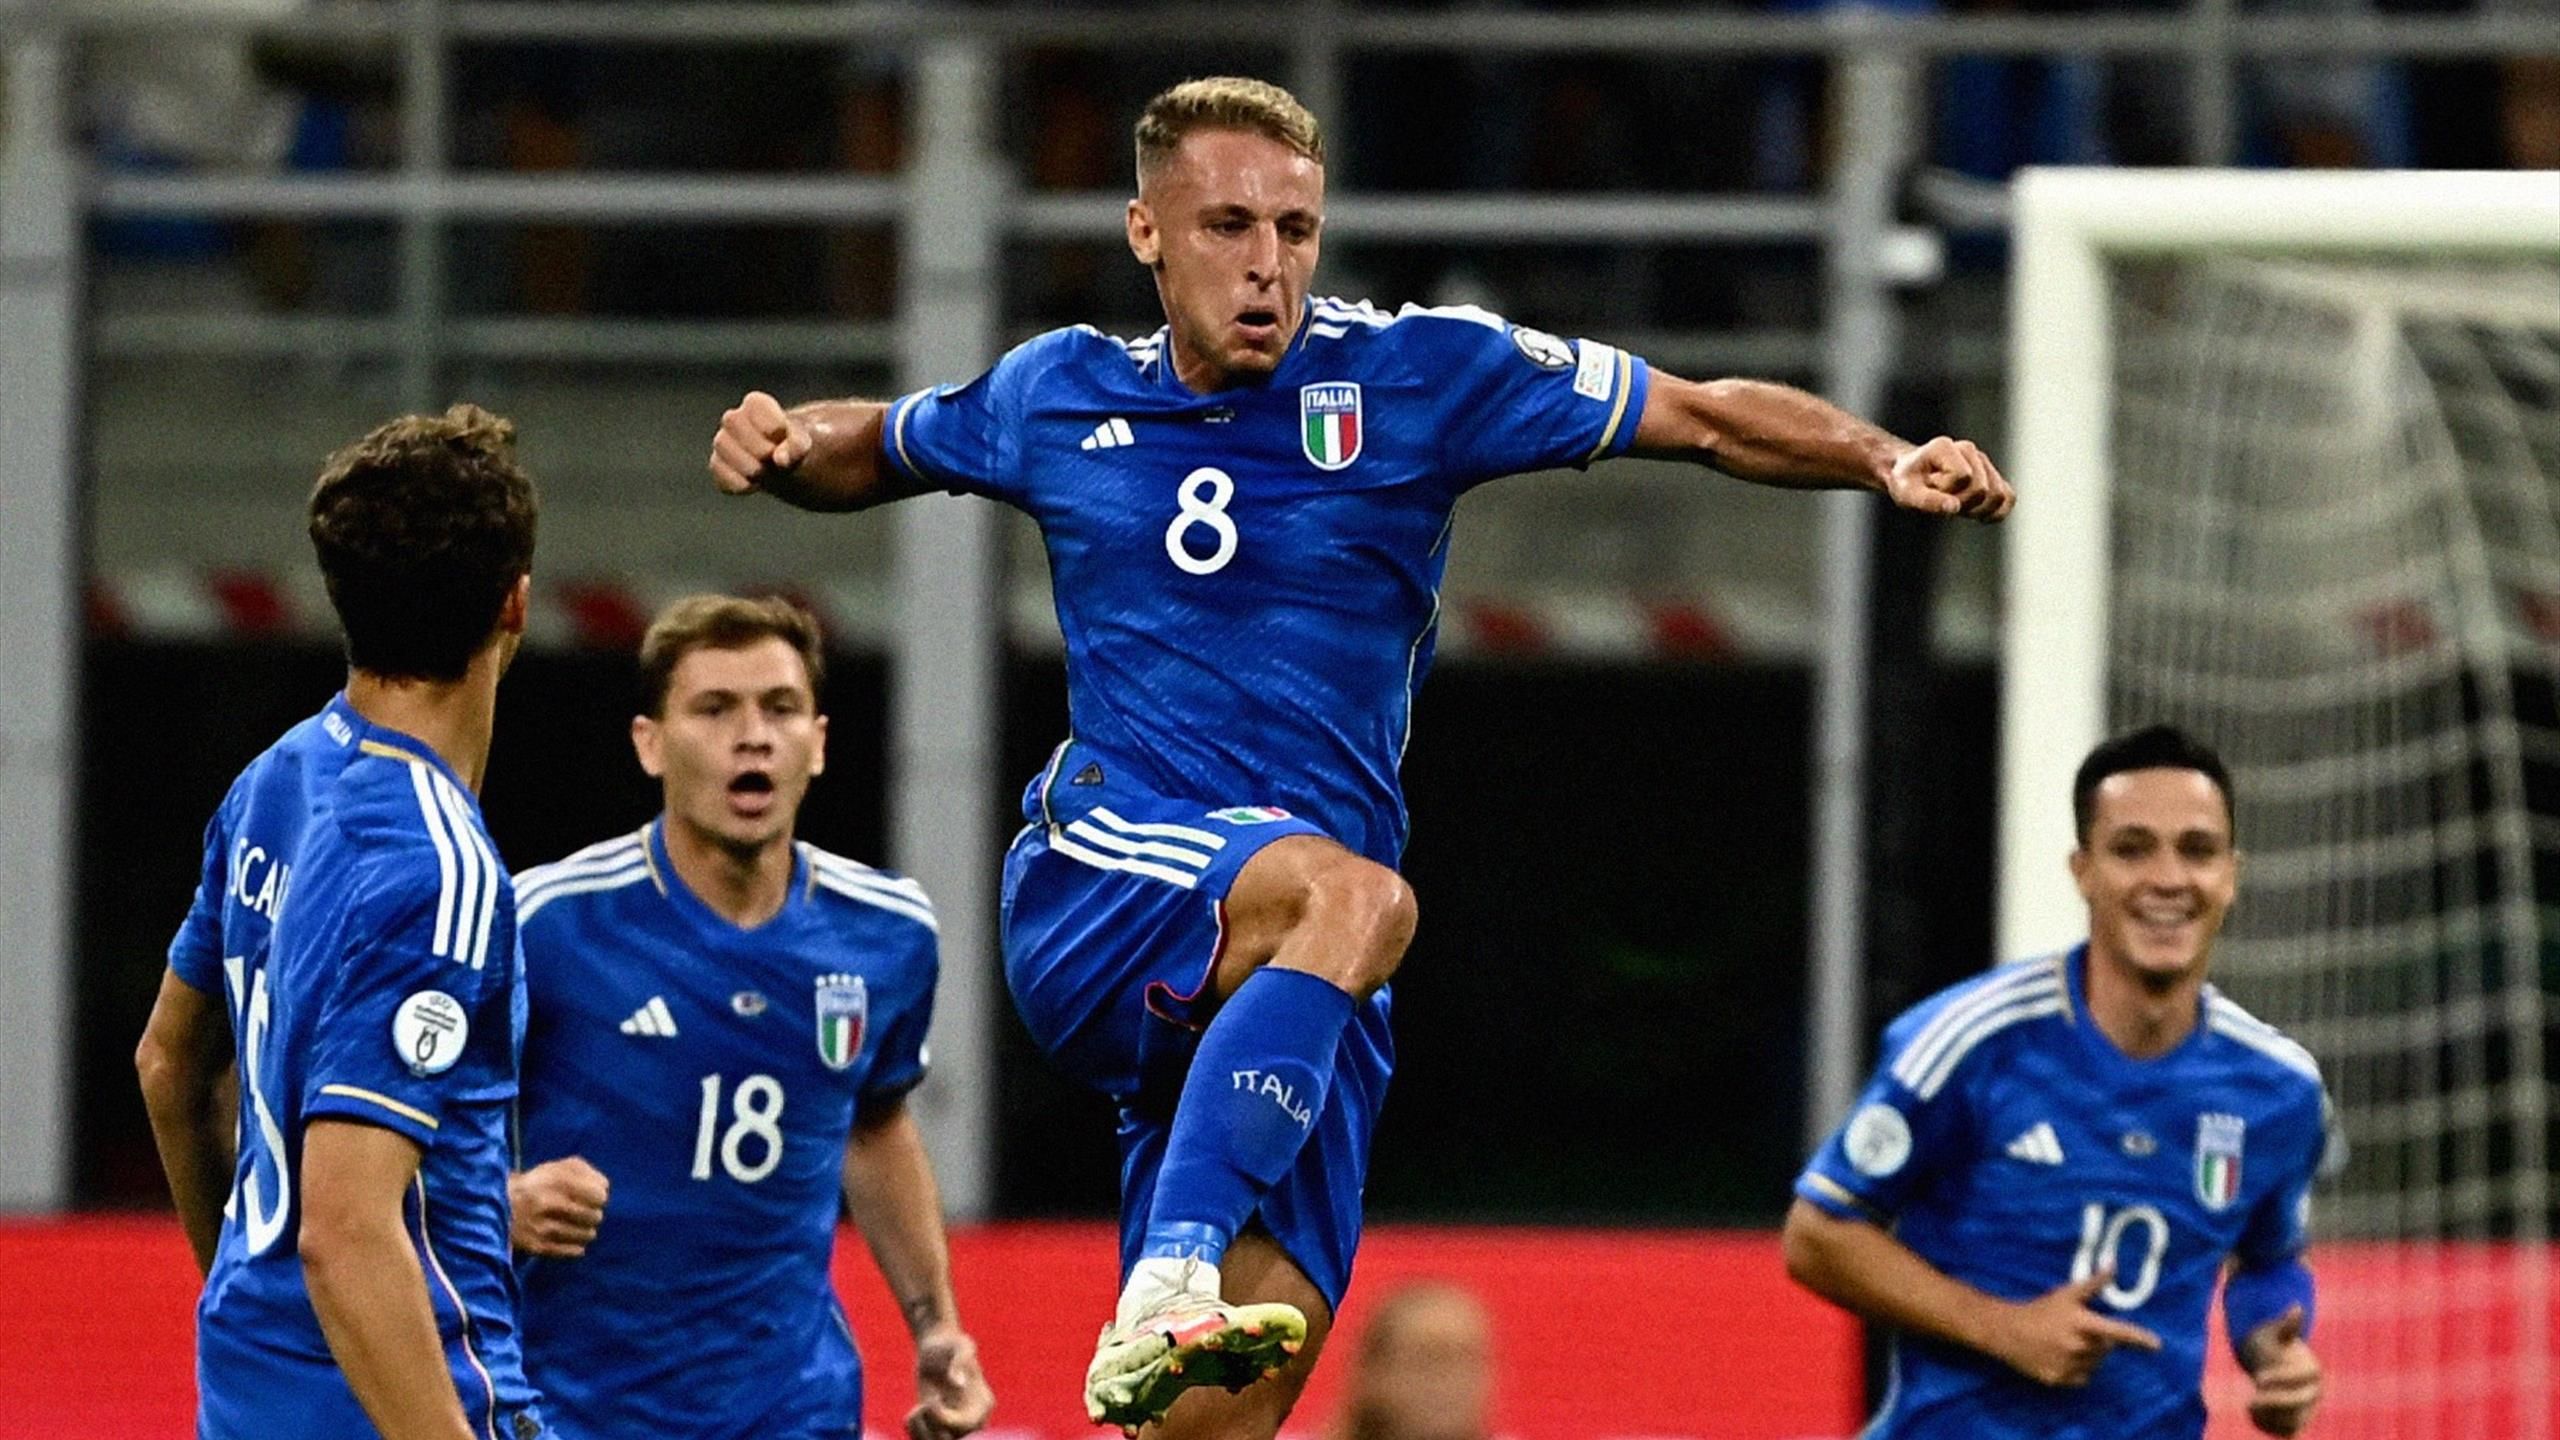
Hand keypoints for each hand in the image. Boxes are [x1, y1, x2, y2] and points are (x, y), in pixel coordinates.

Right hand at [508, 1156, 608, 1257]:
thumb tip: (605, 1186)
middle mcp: (549, 1202)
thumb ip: (584, 1171)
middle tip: (583, 1212)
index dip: (599, 1196)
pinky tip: (569, 1238)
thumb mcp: (556, 1168)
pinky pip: (574, 1251)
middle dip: (593, 1214)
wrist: (496, 1207)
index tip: (593, 1197)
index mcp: (556, 1179)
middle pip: (595, 1216)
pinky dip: (576, 1245)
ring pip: (587, 1235)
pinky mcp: (537, 1246)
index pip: (599, 1194)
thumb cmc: (535, 1185)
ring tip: (575, 1225)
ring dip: (585, 1230)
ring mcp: (542, 1227)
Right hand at [709, 391, 813, 495]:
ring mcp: (723, 442)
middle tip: (774, 459)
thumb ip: (796, 446)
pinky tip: (752, 485)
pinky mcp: (718, 465)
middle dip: (758, 445)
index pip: (754, 403)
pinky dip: (737, 481)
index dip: (769, 423)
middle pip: (733, 421)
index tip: (781, 436)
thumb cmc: (792, 446)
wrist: (783, 467)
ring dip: (747, 464)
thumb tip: (780, 459)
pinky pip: (718, 470)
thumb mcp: (802, 443)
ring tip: (764, 473)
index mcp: (757, 405)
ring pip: (722, 445)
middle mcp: (734, 419)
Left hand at [905, 1324, 992, 1439]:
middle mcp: (972, 1419)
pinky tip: (912, 1414)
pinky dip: (915, 1432)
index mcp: (982, 1403)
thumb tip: (959, 1383)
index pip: (967, 1426)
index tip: (930, 1399)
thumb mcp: (957, 1345)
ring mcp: (955, 1425)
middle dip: (932, 1428)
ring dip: (921, 1433)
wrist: (935, 1346)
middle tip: (921, 1407)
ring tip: (915, 1411)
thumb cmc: (949, 1343)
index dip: (944, 1418)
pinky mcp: (938, 1426)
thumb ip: (960, 1361)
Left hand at [1884, 435, 2011, 521]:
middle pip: (1982, 489)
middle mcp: (1967, 449)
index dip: (1946, 491)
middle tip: (1943, 500)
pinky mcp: (1992, 476)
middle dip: (1962, 503)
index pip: (1962, 477)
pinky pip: (2008, 498)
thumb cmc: (1907, 484)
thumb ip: (1929, 500)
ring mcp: (1982, 462)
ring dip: (1978, 510)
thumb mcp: (1907, 494)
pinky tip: (1978, 515)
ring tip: (1957, 504)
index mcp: (1944, 447)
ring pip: (1999, 495)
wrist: (1911, 477)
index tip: (1929, 488)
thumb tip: (1954, 507)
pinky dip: (1996, 512)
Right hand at [1986, 1268, 2163, 1386]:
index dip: (2139, 1338)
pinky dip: (2078, 1368)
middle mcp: (2079, 1347)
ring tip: (2067, 1342)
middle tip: (2080, 1329)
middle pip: (2107, 1348)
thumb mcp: (2066, 1294)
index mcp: (2082, 1324)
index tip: (2157, 1345)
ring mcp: (2070, 1365)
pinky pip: (2082, 1377)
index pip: (2119, 1332)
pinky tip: (2062, 1355)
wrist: (2006, 1332)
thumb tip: (2113, 1265)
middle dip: (2100, 1339)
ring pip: (2096, 1363)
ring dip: (2089, 1354)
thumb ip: (2094, 1283)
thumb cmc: (2039, 1310)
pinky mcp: (2060, 1379)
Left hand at [2242, 1306, 2322, 1436]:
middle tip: (2251, 1399)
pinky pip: (2286, 1432)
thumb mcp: (2275, 1333)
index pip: (2305, 1377)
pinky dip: (2270, 1427)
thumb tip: (2296, 1307)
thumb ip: (2286, 1325)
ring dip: (2271, 1417)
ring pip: (2294, 1422)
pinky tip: (2252, 1414)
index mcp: (2312, 1369)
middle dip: (2276, 1402)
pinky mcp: (2295, 1422)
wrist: (2271, 1363)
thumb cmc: (2271, 1345)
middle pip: (2301, 1402)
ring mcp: (2306, 1409)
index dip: (2283, 1379)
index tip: (2258, 1378)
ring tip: (2250, 1406)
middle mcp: (2314, 1393)